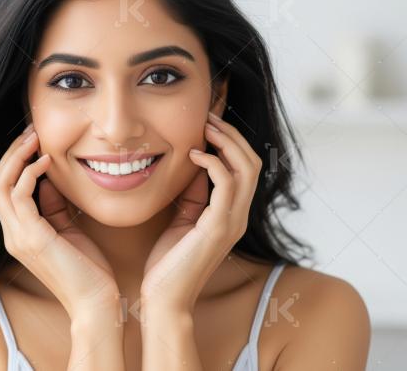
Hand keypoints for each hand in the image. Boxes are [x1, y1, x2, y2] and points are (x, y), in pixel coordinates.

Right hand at [0, 123, 119, 318]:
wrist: (95, 303)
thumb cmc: (89, 271)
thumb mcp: (68, 229)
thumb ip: (53, 205)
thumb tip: (49, 176)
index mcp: (19, 233)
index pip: (4, 189)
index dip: (15, 162)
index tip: (34, 141)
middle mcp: (12, 234)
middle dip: (12, 152)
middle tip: (31, 131)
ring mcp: (17, 236)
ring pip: (1, 184)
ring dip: (18, 156)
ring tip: (36, 138)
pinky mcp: (31, 237)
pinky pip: (19, 194)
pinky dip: (30, 173)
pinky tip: (47, 162)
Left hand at [139, 112, 262, 312]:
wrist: (164, 299)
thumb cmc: (168, 263)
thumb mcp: (182, 220)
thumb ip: (193, 195)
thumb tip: (194, 164)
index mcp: (230, 214)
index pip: (244, 168)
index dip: (231, 141)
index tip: (210, 120)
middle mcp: (238, 216)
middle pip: (252, 162)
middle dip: (232, 134)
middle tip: (209, 117)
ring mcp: (231, 222)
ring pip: (246, 169)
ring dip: (227, 142)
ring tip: (205, 126)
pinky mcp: (218, 228)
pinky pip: (227, 185)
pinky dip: (214, 163)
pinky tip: (194, 154)